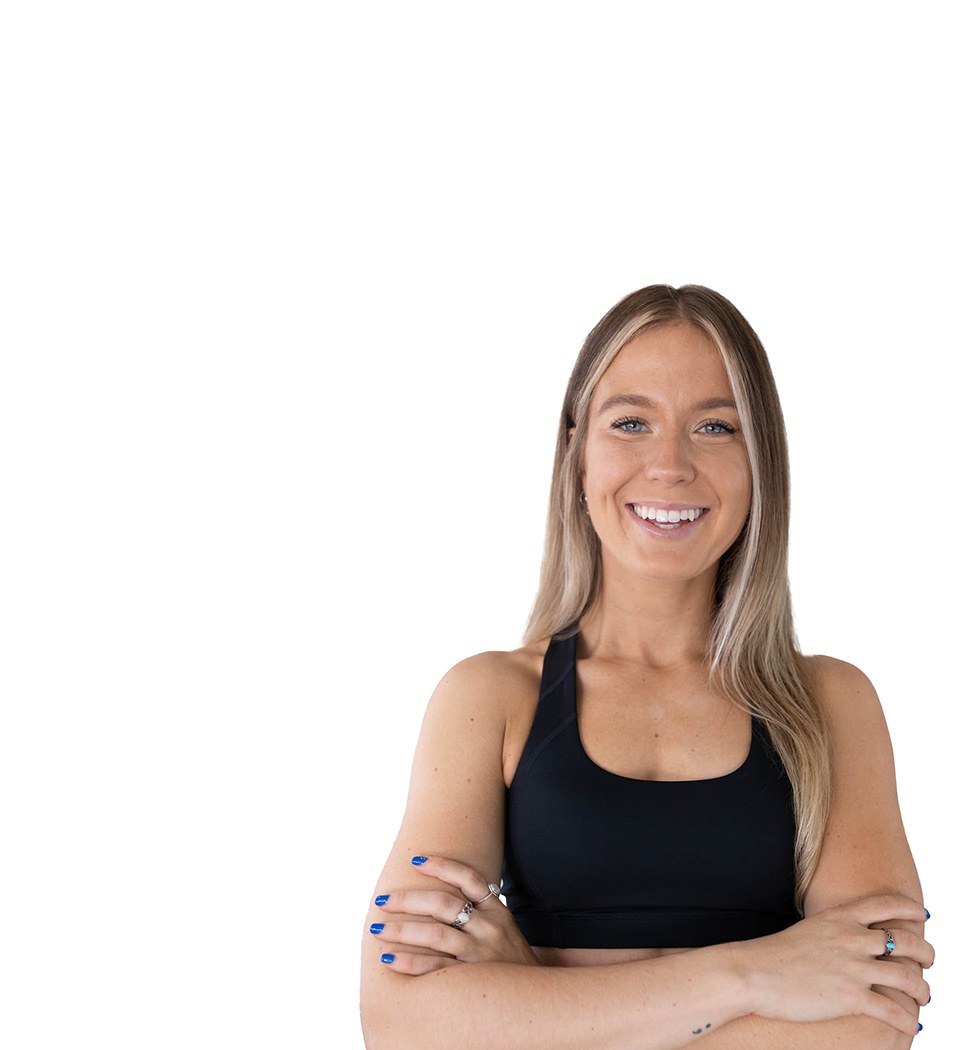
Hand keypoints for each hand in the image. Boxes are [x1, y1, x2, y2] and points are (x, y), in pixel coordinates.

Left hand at [371, 855, 540, 974]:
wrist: (540, 1002)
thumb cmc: (514, 964)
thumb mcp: (506, 931)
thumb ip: (483, 913)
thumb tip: (447, 896)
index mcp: (498, 913)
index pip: (469, 879)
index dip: (442, 866)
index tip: (415, 860)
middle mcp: (490, 930)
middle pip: (444, 903)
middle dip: (408, 900)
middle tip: (382, 899)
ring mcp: (481, 955)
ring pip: (436, 934)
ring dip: (402, 930)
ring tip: (377, 928)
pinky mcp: (473, 980)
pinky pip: (435, 969)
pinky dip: (410, 962)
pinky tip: (390, 959)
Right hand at [740, 894, 932, 1036]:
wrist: (752, 973)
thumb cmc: (773, 955)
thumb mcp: (808, 931)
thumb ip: (832, 932)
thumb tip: (849, 941)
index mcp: (838, 918)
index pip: (885, 904)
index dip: (909, 908)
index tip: (922, 914)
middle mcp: (850, 938)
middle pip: (906, 941)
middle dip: (926, 952)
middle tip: (929, 960)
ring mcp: (852, 968)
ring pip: (907, 977)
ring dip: (923, 989)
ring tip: (924, 995)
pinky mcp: (850, 997)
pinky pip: (893, 1010)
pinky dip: (907, 1019)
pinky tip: (910, 1025)